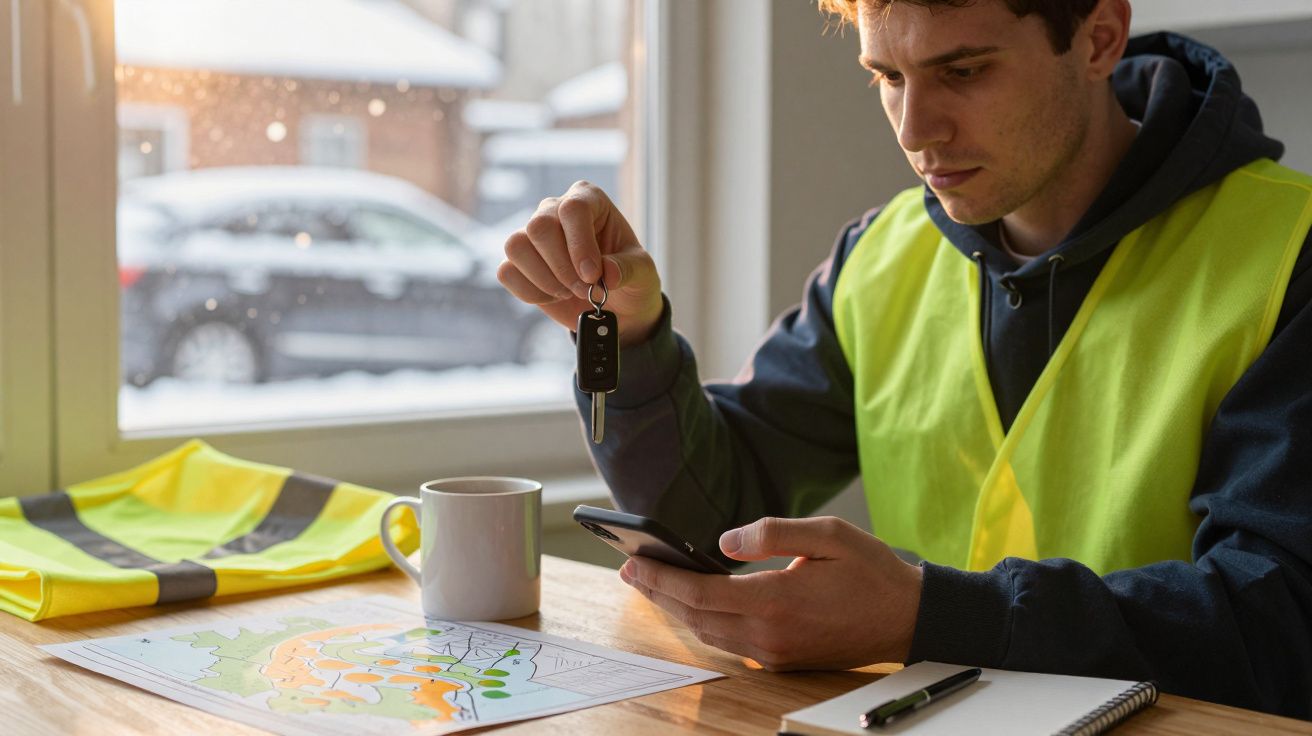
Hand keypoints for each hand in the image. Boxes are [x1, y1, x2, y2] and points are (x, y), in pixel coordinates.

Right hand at [497, 180, 663, 345]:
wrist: (615, 306)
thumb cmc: (629, 279)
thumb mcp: (643, 274)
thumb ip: (629, 269)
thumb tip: (607, 273)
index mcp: (589, 200)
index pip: (573, 209)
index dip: (579, 244)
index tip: (592, 275)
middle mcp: (556, 209)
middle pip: (539, 227)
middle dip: (562, 268)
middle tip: (585, 289)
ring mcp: (533, 234)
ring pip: (516, 246)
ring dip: (545, 279)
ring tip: (569, 292)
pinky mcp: (518, 261)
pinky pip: (507, 272)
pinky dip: (531, 292)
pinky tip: (554, 296)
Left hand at [619, 516, 923, 669]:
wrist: (910, 619)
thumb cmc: (872, 572)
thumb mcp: (829, 534)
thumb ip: (773, 533)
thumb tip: (724, 540)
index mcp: (778, 600)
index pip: (701, 592)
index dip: (661, 578)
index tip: (632, 562)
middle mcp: (770, 634)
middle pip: (695, 617)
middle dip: (657, 592)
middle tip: (629, 568)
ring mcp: (775, 651)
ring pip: (709, 633)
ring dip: (676, 609)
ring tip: (651, 582)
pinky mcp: (782, 658)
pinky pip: (729, 641)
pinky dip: (702, 621)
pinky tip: (692, 601)